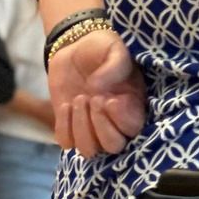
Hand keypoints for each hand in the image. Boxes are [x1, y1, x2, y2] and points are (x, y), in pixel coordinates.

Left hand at [48, 27, 147, 157]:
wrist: (77, 48)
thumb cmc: (102, 48)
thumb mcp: (115, 48)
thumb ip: (113, 64)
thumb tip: (96, 87)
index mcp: (134, 105)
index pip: (134, 128)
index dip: (121, 119)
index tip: (111, 99)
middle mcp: (116, 122)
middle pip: (114, 146)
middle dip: (101, 126)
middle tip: (93, 99)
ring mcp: (92, 127)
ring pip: (89, 150)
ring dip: (81, 127)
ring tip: (78, 99)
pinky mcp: (70, 127)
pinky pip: (66, 142)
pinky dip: (64, 126)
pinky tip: (66, 104)